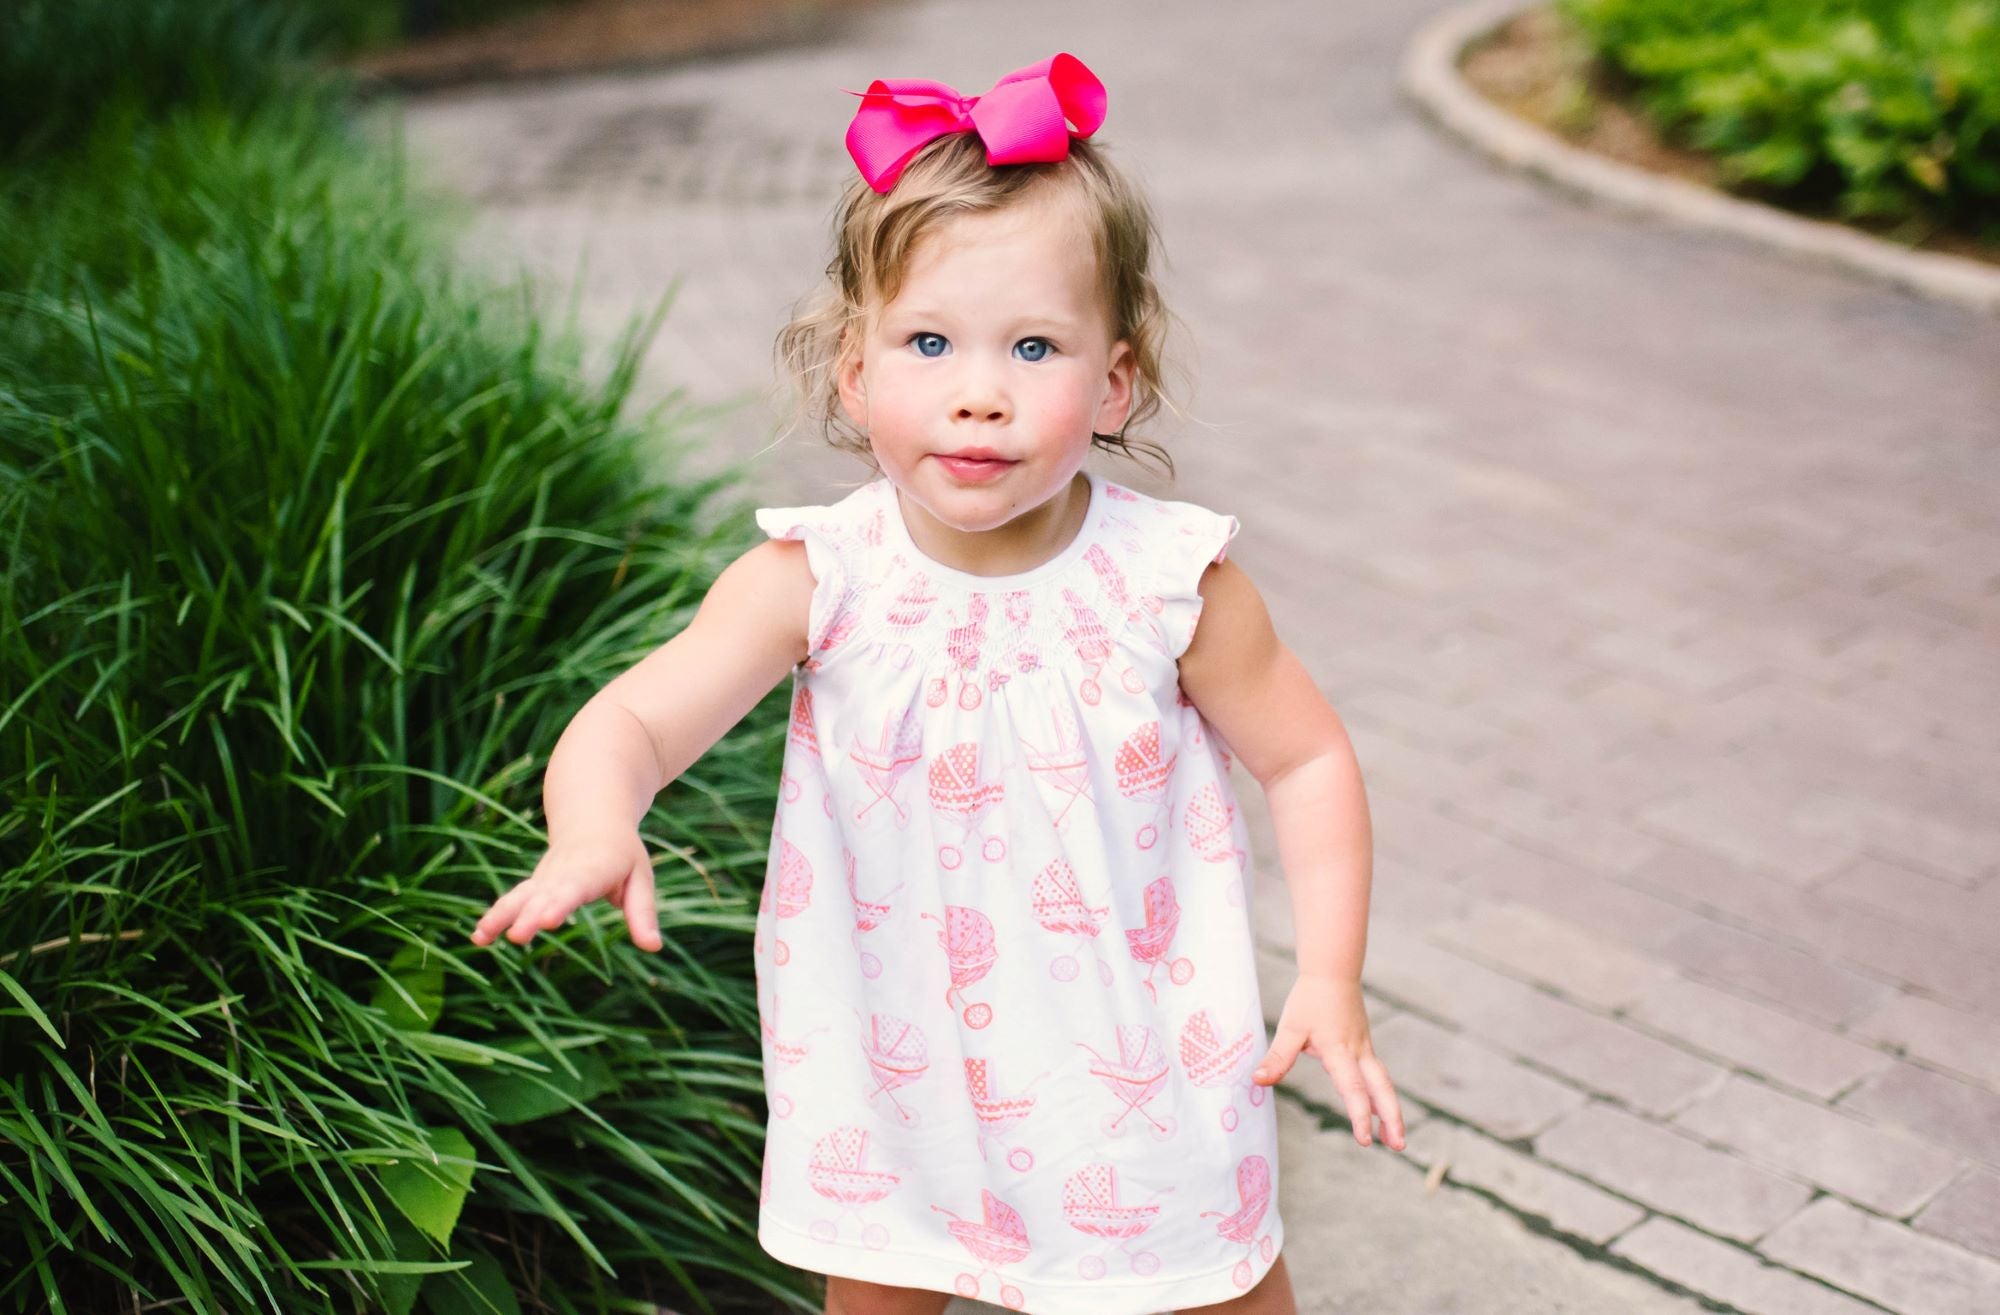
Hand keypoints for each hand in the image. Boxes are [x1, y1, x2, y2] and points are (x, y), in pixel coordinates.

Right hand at [470, 830, 662, 951]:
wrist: (592, 816)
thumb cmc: (622, 853)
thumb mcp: (640, 877)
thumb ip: (643, 912)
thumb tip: (653, 947)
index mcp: (594, 869)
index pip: (576, 888)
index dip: (561, 903)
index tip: (548, 920)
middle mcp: (564, 873)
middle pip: (544, 895)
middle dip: (529, 915)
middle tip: (519, 936)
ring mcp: (545, 878)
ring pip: (520, 895)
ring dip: (501, 915)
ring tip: (482, 937)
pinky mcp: (534, 886)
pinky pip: (513, 900)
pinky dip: (495, 916)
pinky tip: (479, 938)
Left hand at [1252, 972, 1405, 1149]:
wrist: (1333, 971)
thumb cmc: (1309, 999)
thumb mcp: (1290, 1028)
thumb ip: (1278, 1057)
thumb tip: (1258, 1082)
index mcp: (1339, 1051)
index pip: (1353, 1089)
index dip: (1358, 1116)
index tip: (1365, 1140)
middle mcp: (1358, 1053)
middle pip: (1381, 1089)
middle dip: (1392, 1118)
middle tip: (1399, 1145)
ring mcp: (1364, 1048)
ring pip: (1383, 1083)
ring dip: (1390, 1110)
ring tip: (1395, 1138)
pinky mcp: (1363, 1044)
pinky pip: (1376, 1074)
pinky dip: (1381, 1094)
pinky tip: (1379, 1108)